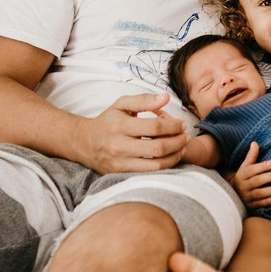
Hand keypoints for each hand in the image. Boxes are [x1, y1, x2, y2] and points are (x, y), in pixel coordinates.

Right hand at [72, 93, 188, 173]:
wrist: (84, 143)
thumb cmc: (107, 121)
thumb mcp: (121, 104)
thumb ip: (144, 99)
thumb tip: (166, 97)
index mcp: (120, 125)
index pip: (154, 127)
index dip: (173, 126)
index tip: (182, 124)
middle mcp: (119, 146)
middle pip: (157, 148)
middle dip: (177, 142)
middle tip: (186, 136)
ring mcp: (120, 163)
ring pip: (156, 165)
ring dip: (175, 156)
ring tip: (183, 147)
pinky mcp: (121, 174)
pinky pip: (149, 174)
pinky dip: (164, 166)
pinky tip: (171, 157)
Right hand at [227, 141, 270, 209]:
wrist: (232, 195)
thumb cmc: (244, 177)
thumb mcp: (245, 167)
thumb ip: (251, 156)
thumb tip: (254, 142)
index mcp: (242, 174)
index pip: (252, 170)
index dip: (262, 167)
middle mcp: (244, 185)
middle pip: (257, 181)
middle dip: (269, 177)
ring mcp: (247, 196)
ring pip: (259, 193)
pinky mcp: (251, 205)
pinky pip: (259, 204)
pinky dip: (267, 202)